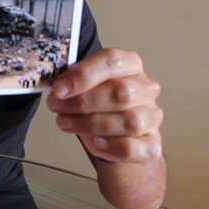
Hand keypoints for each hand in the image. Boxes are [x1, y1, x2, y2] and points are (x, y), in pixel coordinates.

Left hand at [46, 48, 162, 162]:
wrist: (112, 134)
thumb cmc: (97, 103)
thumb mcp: (83, 84)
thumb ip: (74, 81)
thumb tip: (60, 86)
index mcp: (130, 65)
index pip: (112, 61)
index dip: (84, 74)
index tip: (59, 88)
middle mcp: (146, 88)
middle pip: (121, 92)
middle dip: (83, 102)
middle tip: (57, 107)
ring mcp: (152, 116)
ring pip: (130, 121)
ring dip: (92, 124)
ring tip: (66, 123)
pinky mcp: (152, 144)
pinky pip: (136, 148)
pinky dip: (113, 147)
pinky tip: (94, 144)